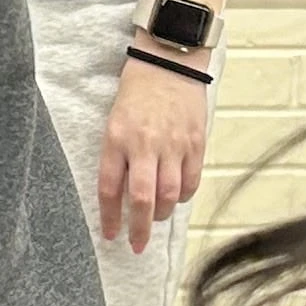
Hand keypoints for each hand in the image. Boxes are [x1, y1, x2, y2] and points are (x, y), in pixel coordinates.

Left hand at [98, 53, 209, 252]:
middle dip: (139, 229)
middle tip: (137, 245)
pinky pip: (191, 181)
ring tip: (155, 218)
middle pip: (142, 199)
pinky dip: (182, 196)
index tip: (110, 235)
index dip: (109, 217)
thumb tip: (121, 195)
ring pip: (169, 195)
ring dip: (161, 214)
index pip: (110, 188)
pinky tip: (175, 197)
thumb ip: (117, 156)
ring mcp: (173, 144)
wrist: (168, 60)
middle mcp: (144, 144)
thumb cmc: (137, 90)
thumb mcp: (115, 120)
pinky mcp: (195, 142)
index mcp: (117, 138)